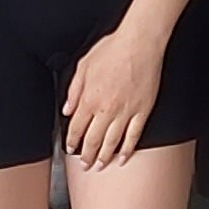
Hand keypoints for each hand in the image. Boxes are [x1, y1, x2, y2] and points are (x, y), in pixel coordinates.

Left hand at [64, 21, 171, 166]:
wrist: (139, 43)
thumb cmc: (112, 49)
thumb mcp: (83, 66)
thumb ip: (73, 90)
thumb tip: (66, 109)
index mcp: (89, 99)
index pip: (76, 128)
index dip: (72, 142)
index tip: (71, 149)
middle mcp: (106, 110)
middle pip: (93, 140)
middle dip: (86, 156)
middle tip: (85, 165)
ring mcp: (125, 112)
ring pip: (112, 142)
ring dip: (104, 157)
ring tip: (100, 166)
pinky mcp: (142, 111)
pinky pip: (133, 135)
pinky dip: (127, 149)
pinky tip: (123, 158)